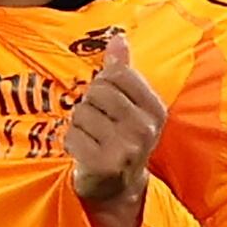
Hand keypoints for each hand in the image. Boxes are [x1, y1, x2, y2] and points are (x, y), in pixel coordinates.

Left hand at [66, 32, 164, 226]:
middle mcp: (145, 129)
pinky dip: (71, 141)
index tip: (107, 101)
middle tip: (96, 122)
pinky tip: (82, 150)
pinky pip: (71, 135)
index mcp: (155, 110)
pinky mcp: (103, 164)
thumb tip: (118, 38)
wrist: (119, 188)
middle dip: (89, 104)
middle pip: (98, 91)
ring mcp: (126, 148)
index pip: (118, 74)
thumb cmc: (121, 139)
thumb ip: (123, 71)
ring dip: (78, 123)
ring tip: (90, 137)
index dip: (104, 83)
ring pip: (81, 112)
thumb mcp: (130, 105)